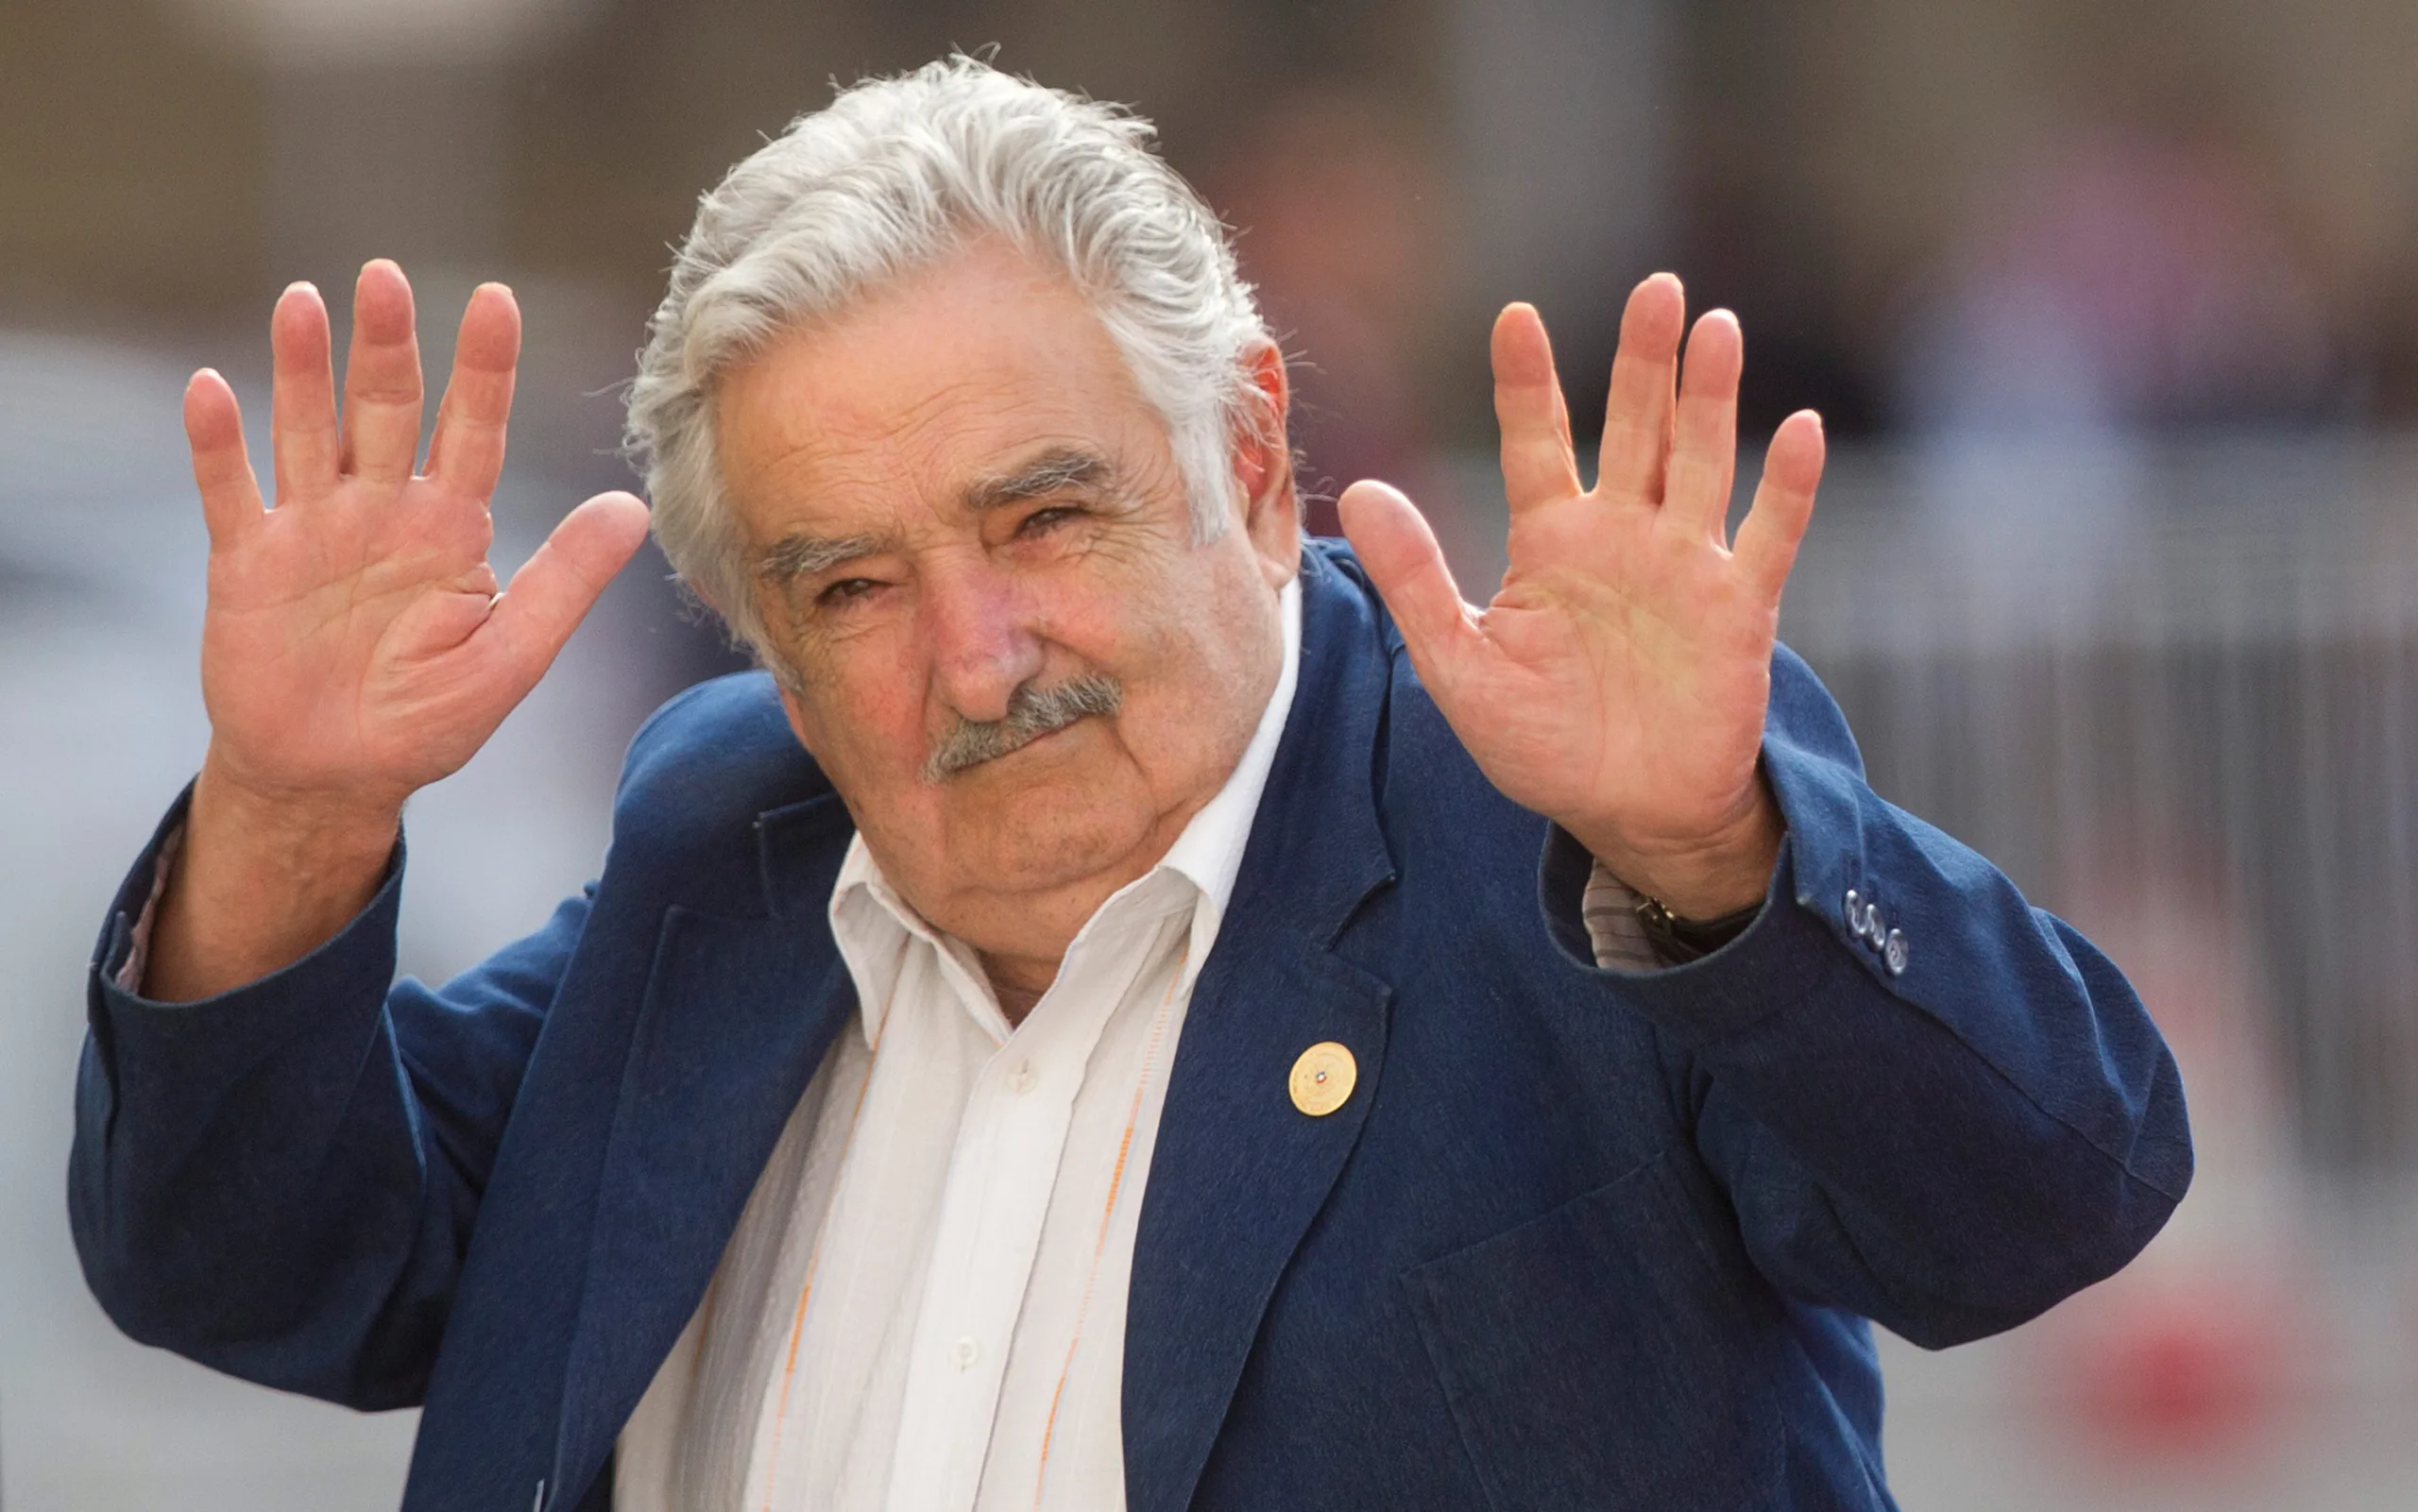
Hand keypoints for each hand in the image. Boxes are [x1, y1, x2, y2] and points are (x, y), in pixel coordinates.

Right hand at [188, 260, 649, 823]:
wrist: (335, 778)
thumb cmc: (425, 719)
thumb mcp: (511, 657)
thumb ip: (566, 580)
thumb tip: (633, 508)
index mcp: (451, 529)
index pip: (475, 430)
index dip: (484, 367)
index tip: (496, 300)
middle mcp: (382, 511)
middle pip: (387, 412)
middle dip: (387, 346)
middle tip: (386, 275)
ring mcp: (312, 530)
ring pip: (307, 432)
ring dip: (303, 371)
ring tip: (303, 302)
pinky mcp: (248, 563)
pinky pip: (232, 492)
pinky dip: (220, 444)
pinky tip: (211, 387)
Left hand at [1339, 274, 1822, 917]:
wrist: (1625, 814)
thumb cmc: (1541, 745)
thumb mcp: (1459, 666)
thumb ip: (1414, 578)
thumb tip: (1357, 492)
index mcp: (1551, 543)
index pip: (1537, 442)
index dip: (1528, 382)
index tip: (1516, 315)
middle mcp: (1622, 537)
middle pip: (1635, 428)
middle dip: (1642, 360)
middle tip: (1655, 288)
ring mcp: (1686, 566)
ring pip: (1702, 461)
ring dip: (1711, 398)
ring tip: (1716, 328)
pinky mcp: (1740, 608)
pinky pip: (1769, 535)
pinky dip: (1788, 486)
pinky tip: (1801, 431)